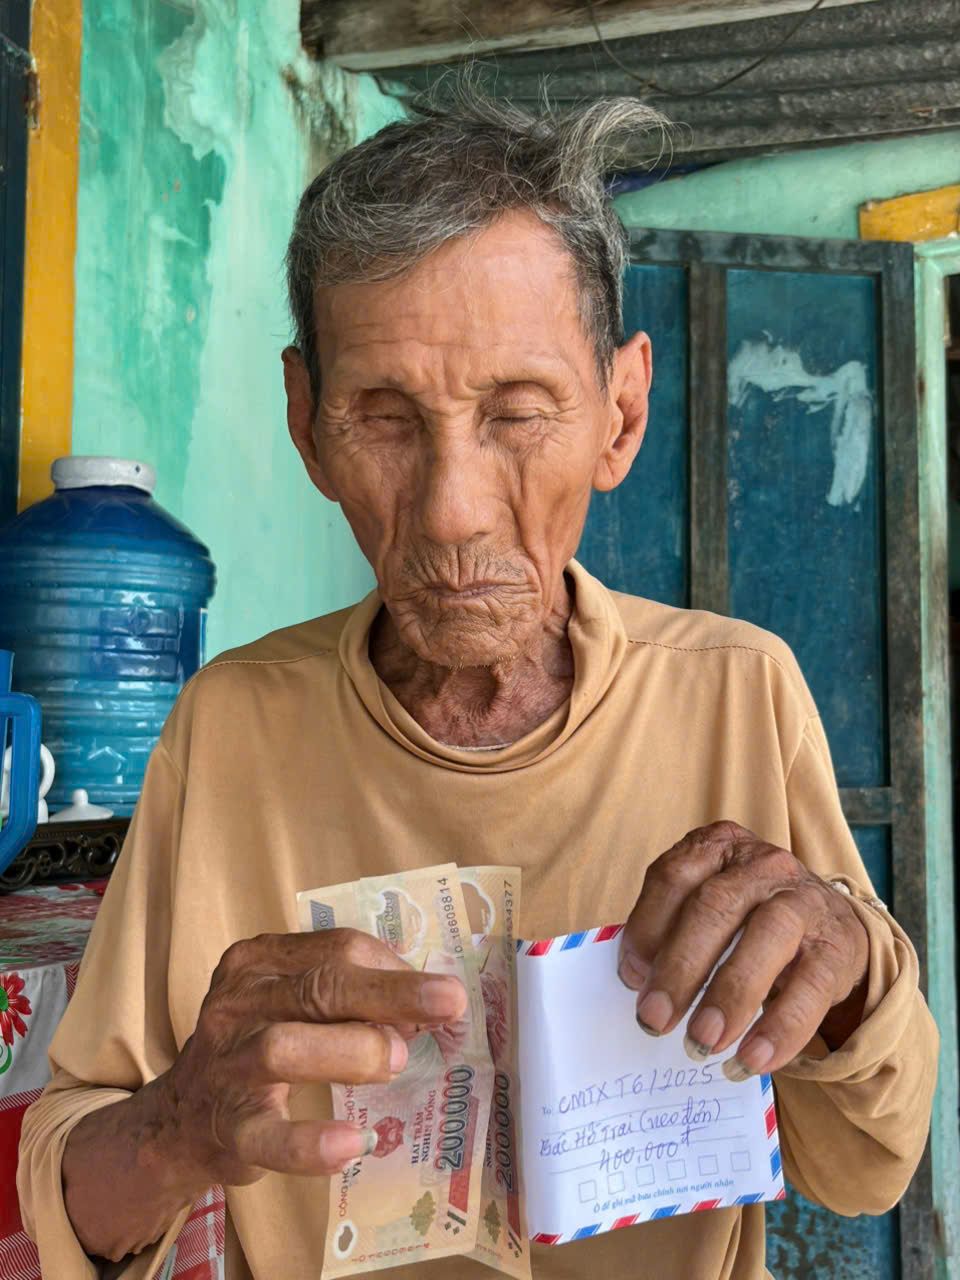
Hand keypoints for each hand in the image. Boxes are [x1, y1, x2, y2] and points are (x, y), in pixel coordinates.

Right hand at [161, 929, 465, 1185]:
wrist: (181, 1118)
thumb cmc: (258, 1046)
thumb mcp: (292, 1002)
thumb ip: (346, 996)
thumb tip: (426, 1006)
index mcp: (259, 962)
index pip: (335, 949)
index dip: (393, 968)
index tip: (439, 992)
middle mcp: (237, 1002)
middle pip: (317, 988)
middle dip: (390, 994)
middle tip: (448, 1004)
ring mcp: (226, 1064)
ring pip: (284, 1048)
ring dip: (351, 1052)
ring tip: (397, 1063)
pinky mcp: (225, 1127)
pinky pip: (266, 1135)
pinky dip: (309, 1143)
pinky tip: (352, 1143)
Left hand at [618, 821, 869, 1079]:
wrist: (829, 927)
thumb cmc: (747, 920)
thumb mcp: (708, 908)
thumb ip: (670, 932)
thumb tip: (636, 978)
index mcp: (718, 847)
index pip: (674, 877)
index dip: (647, 927)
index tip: (630, 978)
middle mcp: (763, 865)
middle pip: (715, 906)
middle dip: (680, 967)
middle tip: (654, 1020)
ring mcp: (804, 901)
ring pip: (765, 937)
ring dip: (728, 995)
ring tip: (701, 1042)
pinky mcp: (837, 947)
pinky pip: (810, 988)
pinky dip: (779, 1029)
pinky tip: (752, 1059)